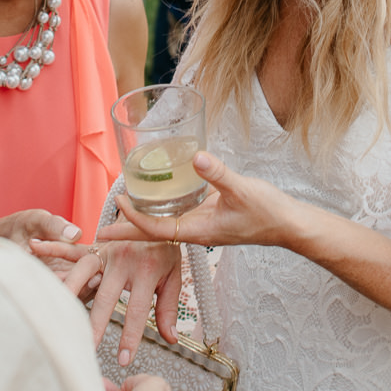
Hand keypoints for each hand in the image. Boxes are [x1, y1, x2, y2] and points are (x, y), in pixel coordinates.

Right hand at [35, 235, 182, 366]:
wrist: (160, 215)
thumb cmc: (165, 251)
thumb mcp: (174, 278)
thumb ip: (168, 308)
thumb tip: (170, 338)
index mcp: (146, 271)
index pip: (137, 310)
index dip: (130, 337)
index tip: (123, 359)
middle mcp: (124, 261)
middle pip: (106, 297)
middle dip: (95, 325)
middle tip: (87, 347)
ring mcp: (107, 251)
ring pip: (83, 272)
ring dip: (70, 292)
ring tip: (58, 312)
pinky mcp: (95, 245)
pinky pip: (72, 248)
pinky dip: (52, 247)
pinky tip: (35, 249)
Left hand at [98, 151, 301, 251]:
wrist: (290, 225)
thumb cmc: (268, 213)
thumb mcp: (242, 190)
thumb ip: (219, 173)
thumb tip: (197, 157)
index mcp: (198, 230)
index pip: (156, 228)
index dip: (133, 218)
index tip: (117, 203)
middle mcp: (196, 229)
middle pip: (153, 231)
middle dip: (127, 230)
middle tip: (100, 232)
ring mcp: (203, 223)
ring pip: (165, 222)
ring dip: (143, 219)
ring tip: (121, 211)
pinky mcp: (211, 214)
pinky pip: (180, 213)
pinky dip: (164, 207)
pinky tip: (160, 195)